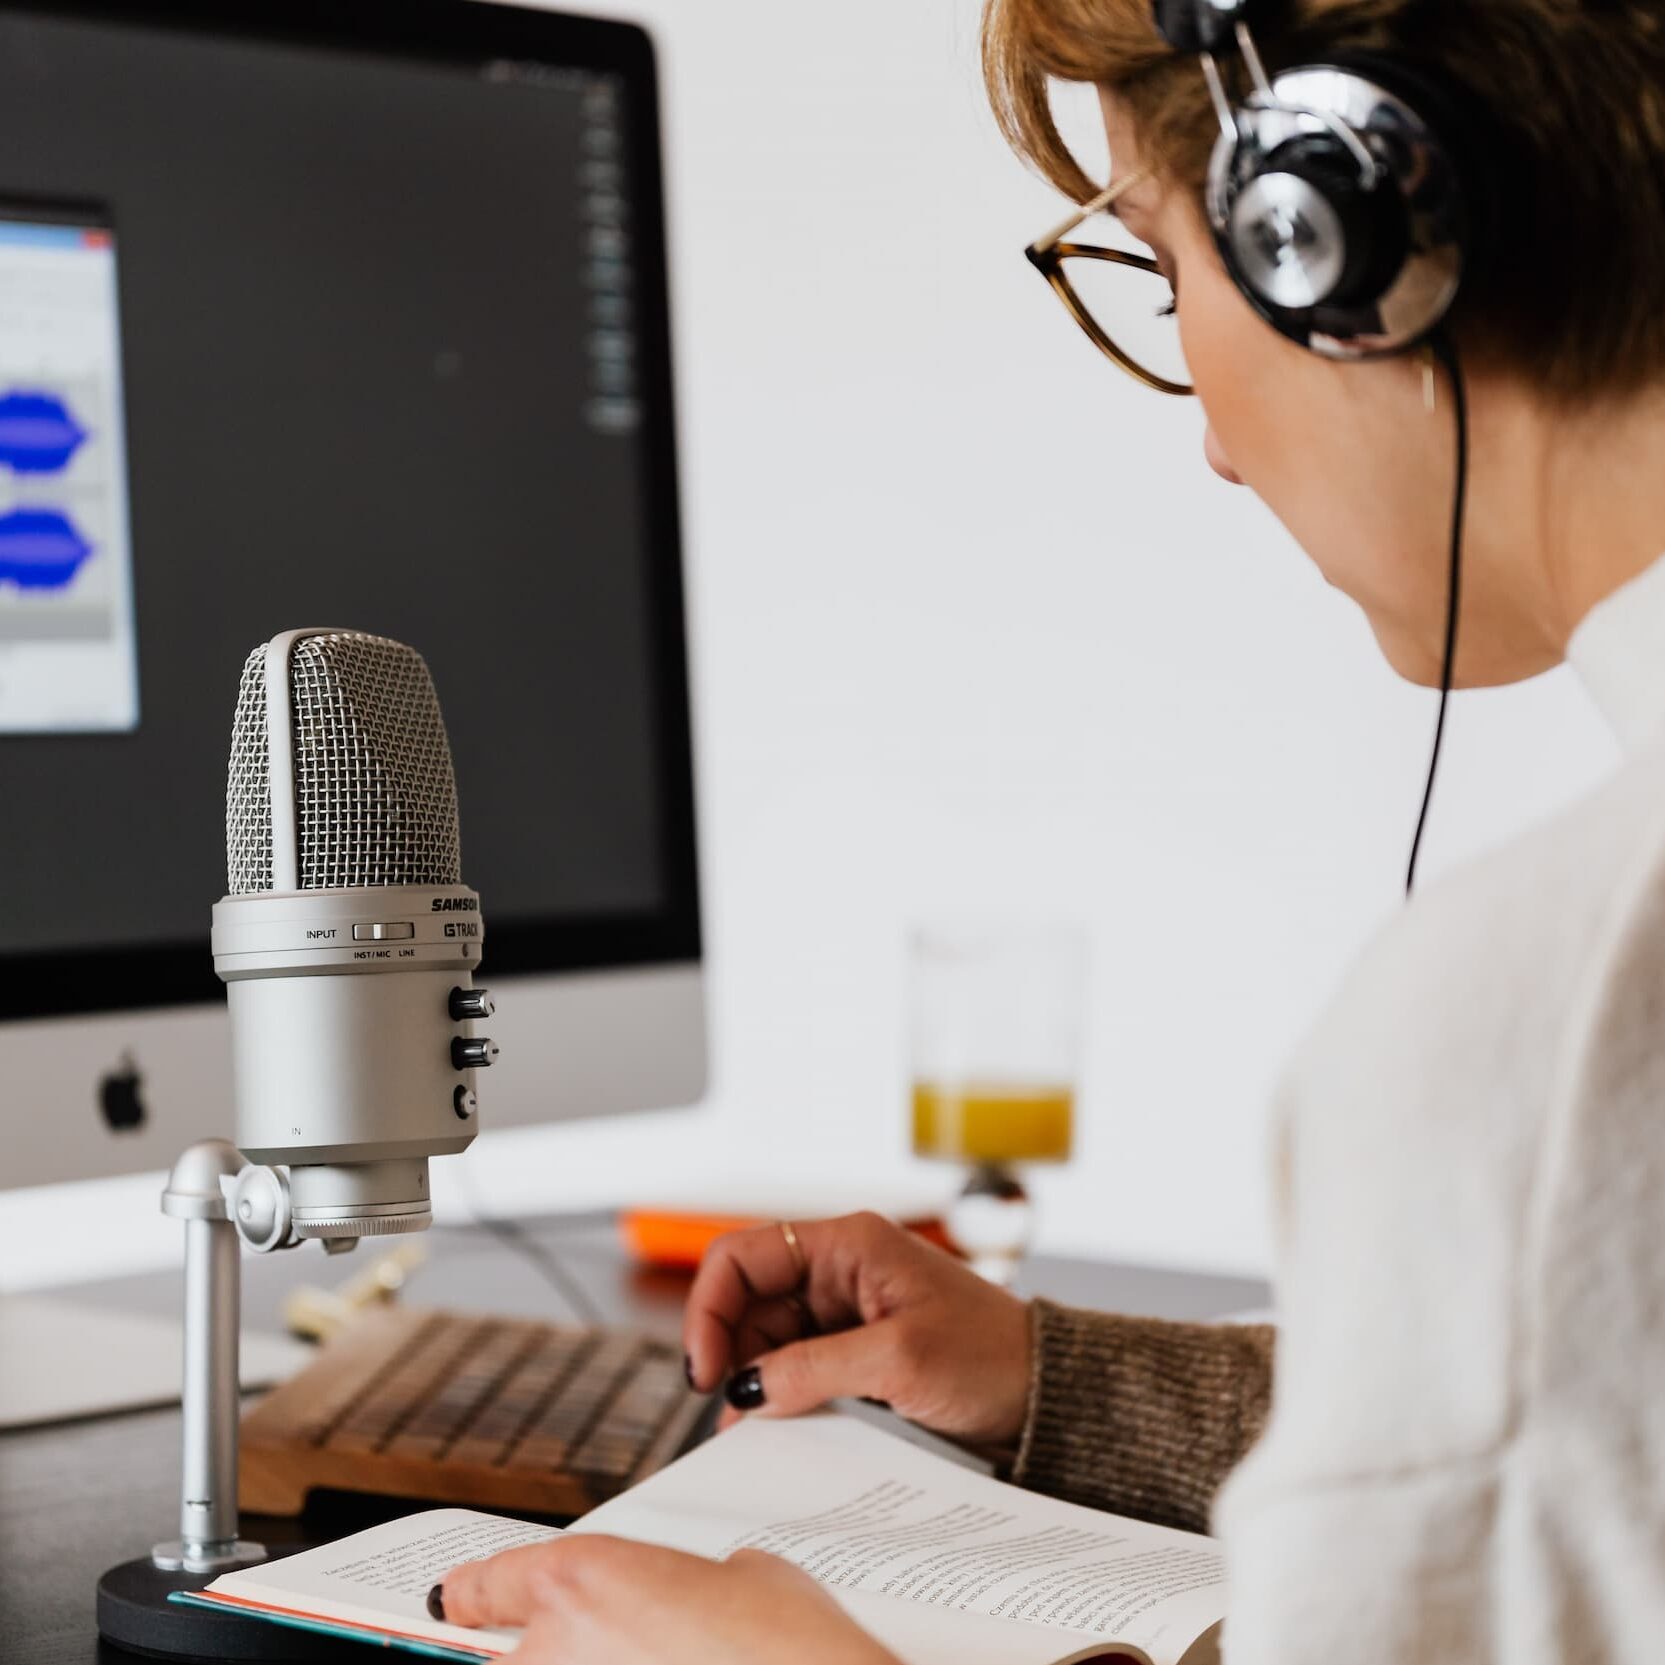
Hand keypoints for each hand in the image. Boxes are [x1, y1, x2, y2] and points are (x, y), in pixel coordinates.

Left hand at [438, 1534, 897, 1664]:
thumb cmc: (791, 1647)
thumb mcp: (744, 1576)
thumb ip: (688, 1583)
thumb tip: (688, 1600)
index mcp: (581, 1579)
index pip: (487, 1584)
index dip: (472, 1594)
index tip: (456, 1601)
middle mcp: (555, 1653)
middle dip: (537, 1661)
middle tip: (591, 1652)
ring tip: (646, 1661)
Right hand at [683, 1211, 1031, 1446]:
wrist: (1046, 1395)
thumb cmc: (992, 1356)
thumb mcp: (898, 1361)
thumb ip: (814, 1368)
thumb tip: (745, 1390)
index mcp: (848, 1244)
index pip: (744, 1255)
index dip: (710, 1306)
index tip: (704, 1368)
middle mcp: (839, 1269)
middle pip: (746, 1298)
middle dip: (726, 1350)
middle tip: (724, 1410)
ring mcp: (845, 1310)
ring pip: (765, 1337)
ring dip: (751, 1380)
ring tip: (749, 1431)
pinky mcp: (854, 1350)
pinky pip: (795, 1365)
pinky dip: (779, 1395)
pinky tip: (777, 1428)